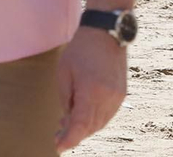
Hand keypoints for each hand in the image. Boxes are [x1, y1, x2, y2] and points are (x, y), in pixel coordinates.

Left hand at [56, 27, 127, 149]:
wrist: (105, 35)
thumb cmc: (79, 51)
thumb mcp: (64, 73)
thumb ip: (66, 99)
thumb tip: (68, 120)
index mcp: (91, 91)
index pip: (81, 124)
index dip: (70, 138)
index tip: (59, 147)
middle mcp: (108, 98)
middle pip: (91, 126)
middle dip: (75, 134)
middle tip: (58, 136)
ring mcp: (117, 97)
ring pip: (100, 122)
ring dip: (85, 128)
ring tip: (67, 127)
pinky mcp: (121, 94)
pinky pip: (107, 114)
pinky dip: (94, 119)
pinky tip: (82, 117)